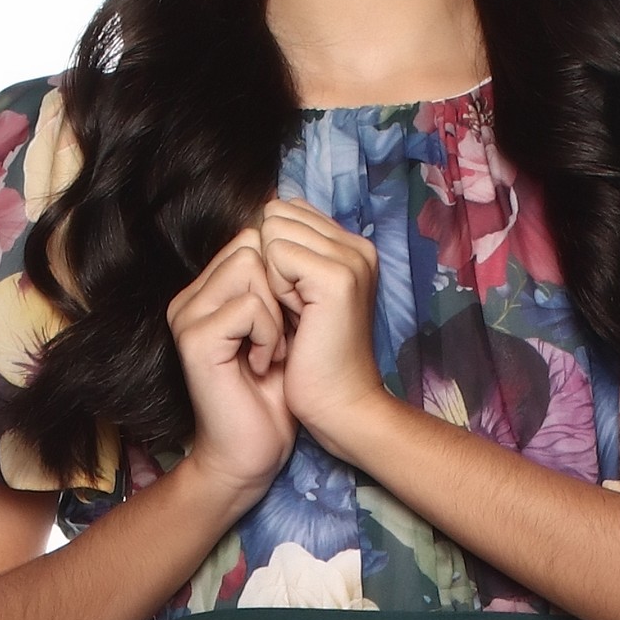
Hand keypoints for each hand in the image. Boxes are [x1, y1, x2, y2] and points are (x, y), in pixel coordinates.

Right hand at [165, 227, 294, 510]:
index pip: (250, 240)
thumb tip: (291, 235)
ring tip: (269, 354)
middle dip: (279, 291)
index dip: (282, 277)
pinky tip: (262, 366)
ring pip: (251, 269)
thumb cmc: (271, 397)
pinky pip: (250, 306)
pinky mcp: (195, 338)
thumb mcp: (279, 328)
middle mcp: (189, 299)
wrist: (251, 454)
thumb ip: (274, 283)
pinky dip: (270, 336)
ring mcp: (187, 316)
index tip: (285, 326)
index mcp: (206, 292)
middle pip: (250, 246)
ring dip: (276, 315)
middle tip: (278, 341)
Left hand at [259, 197, 388, 454]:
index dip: (273, 253)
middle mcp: (358, 246)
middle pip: (278, 214)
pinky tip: (293, 321)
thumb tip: (261, 219)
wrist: (339, 407)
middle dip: (269, 261)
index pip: (289, 211)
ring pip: (275, 230)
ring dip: (270, 276)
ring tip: (293, 317)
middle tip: (291, 312)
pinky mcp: (336, 277)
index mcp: (353, 249)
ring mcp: (351, 259)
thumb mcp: (300, 299)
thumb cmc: (314, 363)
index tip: (291, 302)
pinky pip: (276, 254)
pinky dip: (273, 289)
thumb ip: (290, 258)